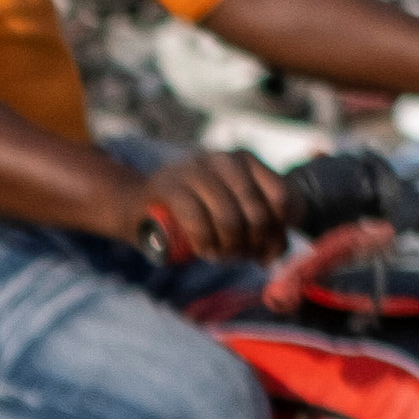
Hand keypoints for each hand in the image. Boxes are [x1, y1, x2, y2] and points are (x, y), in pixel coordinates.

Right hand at [126, 148, 289, 261]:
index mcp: (246, 161)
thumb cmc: (191, 213)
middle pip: (256, 212)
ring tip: (218, 256)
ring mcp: (196, 169)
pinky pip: (197, 217)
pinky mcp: (170, 184)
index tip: (260, 251)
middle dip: (249, 245)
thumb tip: (272, 255)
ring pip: (229, 216)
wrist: (139, 204)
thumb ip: (259, 230)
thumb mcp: (231, 214)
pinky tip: (203, 251)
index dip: (275, 231)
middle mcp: (224, 160)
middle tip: (235, 258)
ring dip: (227, 247)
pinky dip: (205, 241)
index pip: (279, 197)